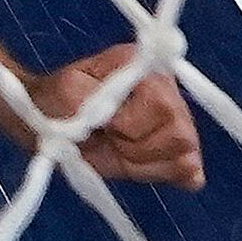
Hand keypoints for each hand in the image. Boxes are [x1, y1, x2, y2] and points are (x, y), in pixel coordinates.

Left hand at [27, 45, 202, 188]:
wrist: (53, 119)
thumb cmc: (60, 99)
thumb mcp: (67, 91)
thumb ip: (94, 100)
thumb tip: (121, 119)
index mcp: (145, 67)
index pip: (163, 104)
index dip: (131, 124)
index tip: (104, 124)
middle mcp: (169, 90)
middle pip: (181, 134)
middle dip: (138, 145)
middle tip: (111, 136)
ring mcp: (179, 120)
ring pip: (185, 156)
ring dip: (144, 160)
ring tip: (119, 146)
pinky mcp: (177, 149)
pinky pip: (189, 172)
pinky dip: (158, 173)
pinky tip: (135, 162)